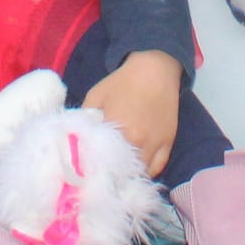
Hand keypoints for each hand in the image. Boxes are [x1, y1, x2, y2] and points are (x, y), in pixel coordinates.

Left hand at [83, 50, 182, 177]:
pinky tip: (138, 168)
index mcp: (117, 130)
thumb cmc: (122, 81)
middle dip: (113, 175)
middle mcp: (138, 142)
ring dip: (131, 175)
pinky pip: (158, 168)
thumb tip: (76, 138)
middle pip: (123, 172)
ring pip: (141, 173)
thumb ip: (85, 118)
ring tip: (120, 175)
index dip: (97, 171)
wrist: (154, 69)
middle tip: (105, 176)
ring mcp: (155, 144)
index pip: (104, 163)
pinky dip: (148, 171)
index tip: (91, 174)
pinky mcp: (168, 143)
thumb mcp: (95, 95)